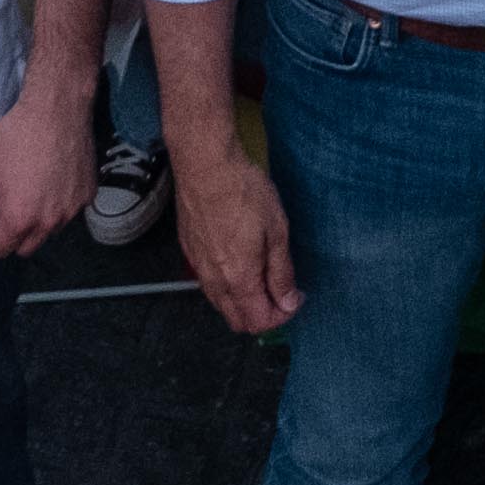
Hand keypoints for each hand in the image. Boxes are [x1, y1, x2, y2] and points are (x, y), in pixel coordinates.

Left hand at [0, 83, 96, 257]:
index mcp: (20, 218)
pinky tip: (52, 174)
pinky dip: (58, 202)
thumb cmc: (17, 135)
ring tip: (31, 183)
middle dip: (13, 230)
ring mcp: (72, 210)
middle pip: (25, 247)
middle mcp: (50, 222)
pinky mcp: (88, 195)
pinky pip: (68, 211)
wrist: (58, 108)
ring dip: (37, 218)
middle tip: (10, 195)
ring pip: (48, 231)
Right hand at [170, 143, 300, 334]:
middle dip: (261, 315)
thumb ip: (281, 272)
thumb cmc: (244, 192)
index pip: (259, 321)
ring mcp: (197, 266)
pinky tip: (238, 261)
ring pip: (220, 303)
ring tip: (262, 275)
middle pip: (236, 320)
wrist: (205, 164)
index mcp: (239, 278)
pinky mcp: (188, 250)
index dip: (282, 315)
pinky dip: (226, 285)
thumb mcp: (277, 230)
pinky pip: (208, 284)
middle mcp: (214, 280)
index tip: (295, 295)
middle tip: (281, 290)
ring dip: (242, 302)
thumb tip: (288, 302)